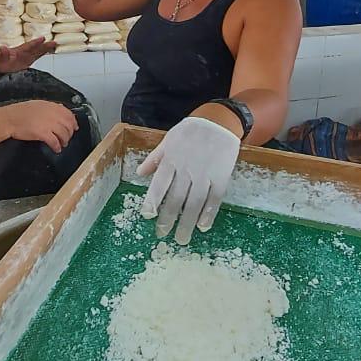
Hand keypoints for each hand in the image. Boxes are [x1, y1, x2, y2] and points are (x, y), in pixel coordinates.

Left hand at [0, 37, 54, 73]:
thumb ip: (3, 54)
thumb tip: (3, 48)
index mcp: (18, 52)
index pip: (28, 46)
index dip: (35, 43)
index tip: (42, 39)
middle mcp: (24, 53)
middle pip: (35, 48)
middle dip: (44, 46)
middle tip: (53, 42)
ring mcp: (26, 57)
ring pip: (37, 52)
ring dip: (45, 48)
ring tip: (54, 44)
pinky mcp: (27, 62)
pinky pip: (36, 57)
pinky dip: (42, 53)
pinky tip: (48, 51)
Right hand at [6, 101, 77, 152]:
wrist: (9, 119)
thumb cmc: (19, 112)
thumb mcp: (36, 104)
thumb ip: (49, 108)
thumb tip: (60, 109)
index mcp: (50, 106)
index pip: (68, 113)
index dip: (73, 122)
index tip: (74, 127)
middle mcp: (51, 114)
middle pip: (68, 124)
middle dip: (70, 132)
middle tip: (68, 137)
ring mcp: (48, 124)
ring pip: (64, 134)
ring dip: (65, 140)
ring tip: (62, 144)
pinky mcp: (43, 133)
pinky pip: (55, 142)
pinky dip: (57, 146)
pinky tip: (56, 149)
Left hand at [137, 117, 240, 244]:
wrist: (219, 121)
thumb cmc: (191, 130)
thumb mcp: (169, 139)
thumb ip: (155, 158)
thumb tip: (139, 173)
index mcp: (172, 160)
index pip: (159, 185)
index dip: (152, 201)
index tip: (147, 215)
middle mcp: (187, 170)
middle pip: (176, 199)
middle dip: (168, 219)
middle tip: (162, 234)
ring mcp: (205, 174)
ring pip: (194, 203)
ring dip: (187, 223)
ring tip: (181, 239)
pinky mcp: (221, 177)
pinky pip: (214, 199)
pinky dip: (208, 214)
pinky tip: (202, 226)